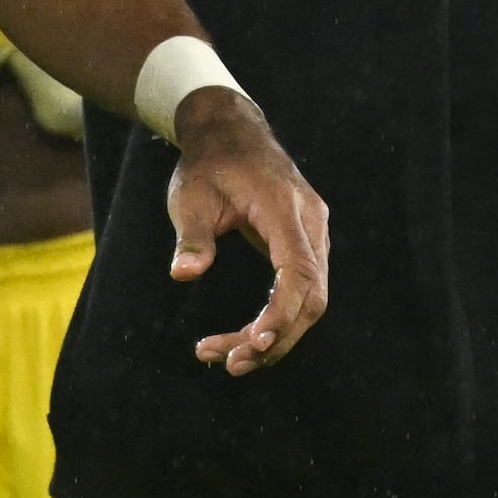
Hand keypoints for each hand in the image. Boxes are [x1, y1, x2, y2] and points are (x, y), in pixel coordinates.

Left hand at [162, 84, 331, 374]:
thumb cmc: (207, 165)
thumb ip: (192, 235)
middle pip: (311, 296)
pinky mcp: (306, 243)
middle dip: (276, 337)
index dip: (283, 312)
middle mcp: (311, 224)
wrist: (230, 133)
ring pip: (309, 299)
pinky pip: (301, 288)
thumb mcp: (189, 196)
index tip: (255, 342)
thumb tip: (184, 274)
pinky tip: (244, 337)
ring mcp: (313, 234)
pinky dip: (277, 316)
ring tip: (226, 358)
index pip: (299, 272)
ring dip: (274, 334)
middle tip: (230, 364)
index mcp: (286, 210)